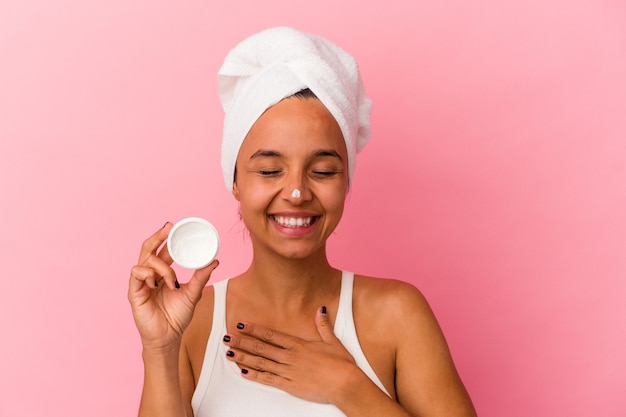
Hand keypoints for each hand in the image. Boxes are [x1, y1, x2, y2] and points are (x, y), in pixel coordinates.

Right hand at [128, 222, 218, 350]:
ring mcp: (141, 283)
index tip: (175, 227)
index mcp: (162, 273)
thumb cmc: (177, 316)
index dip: (167, 238)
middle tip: (169, 228)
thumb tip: (214, 261)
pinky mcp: (134, 292)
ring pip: (145, 260)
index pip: (162, 250)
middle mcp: (150, 275)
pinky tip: (156, 283)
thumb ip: (201, 277)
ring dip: (161, 266)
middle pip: (148, 249)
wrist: (169, 337)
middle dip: (158, 236)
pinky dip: (147, 273)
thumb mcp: (193, 293)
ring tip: (172, 280)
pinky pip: (136, 274)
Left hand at [222, 307, 358, 403]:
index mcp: (299, 344)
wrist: (345, 384)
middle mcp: (290, 357)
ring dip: (244, 357)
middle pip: (261, 347)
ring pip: (261, 363)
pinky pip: (268, 380)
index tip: (241, 325)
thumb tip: (320, 310)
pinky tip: (243, 372)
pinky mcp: (289, 385)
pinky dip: (255, 376)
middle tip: (227, 338)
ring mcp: (288, 372)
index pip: (271, 335)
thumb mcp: (332, 341)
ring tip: (230, 353)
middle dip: (243, 342)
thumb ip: (323, 325)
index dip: (255, 329)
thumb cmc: (341, 364)